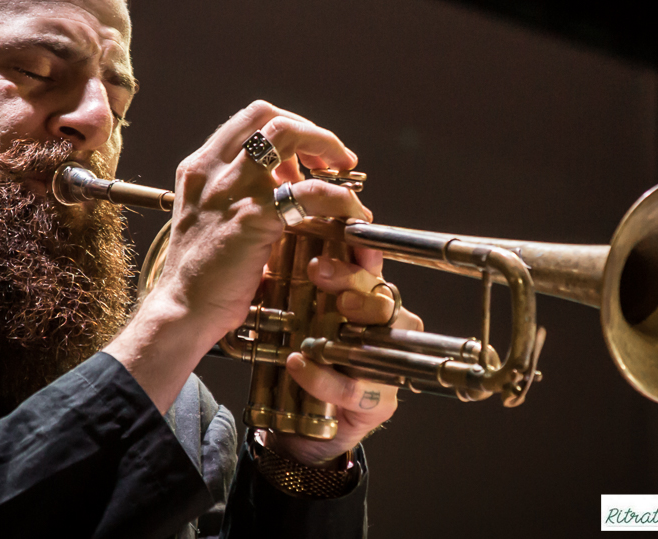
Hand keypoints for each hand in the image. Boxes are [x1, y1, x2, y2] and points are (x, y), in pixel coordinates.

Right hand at [106, 100, 370, 411]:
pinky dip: (338, 197)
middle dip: (311, 131)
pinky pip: (309, 192)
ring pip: (288, 136)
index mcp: (199, 168)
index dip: (289, 127)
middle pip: (270, 117)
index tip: (308, 154)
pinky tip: (349, 214)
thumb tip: (286, 185)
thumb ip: (237, 195)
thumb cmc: (200, 276)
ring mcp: (231, 190)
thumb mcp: (209, 220)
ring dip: (326, 147)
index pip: (250, 119)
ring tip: (346, 174)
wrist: (182, 312)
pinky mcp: (252, 217)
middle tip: (334, 159)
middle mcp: (211, 170)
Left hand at [268, 250, 423, 466]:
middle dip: (351, 280)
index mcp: (368, 299)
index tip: (338, 232)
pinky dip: (323, 377)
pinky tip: (297, 364)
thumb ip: (290, 280)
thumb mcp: (293, 314)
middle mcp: (385, 328)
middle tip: (318, 270)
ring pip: (381, 339)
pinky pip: (355, 387)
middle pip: (381, 295)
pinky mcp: (380, 402)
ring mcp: (387, 364)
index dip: (359, 250)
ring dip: (350, 328)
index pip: (370, 267)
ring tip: (318, 318)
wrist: (300, 424)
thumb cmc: (302, 357)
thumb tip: (269, 237)